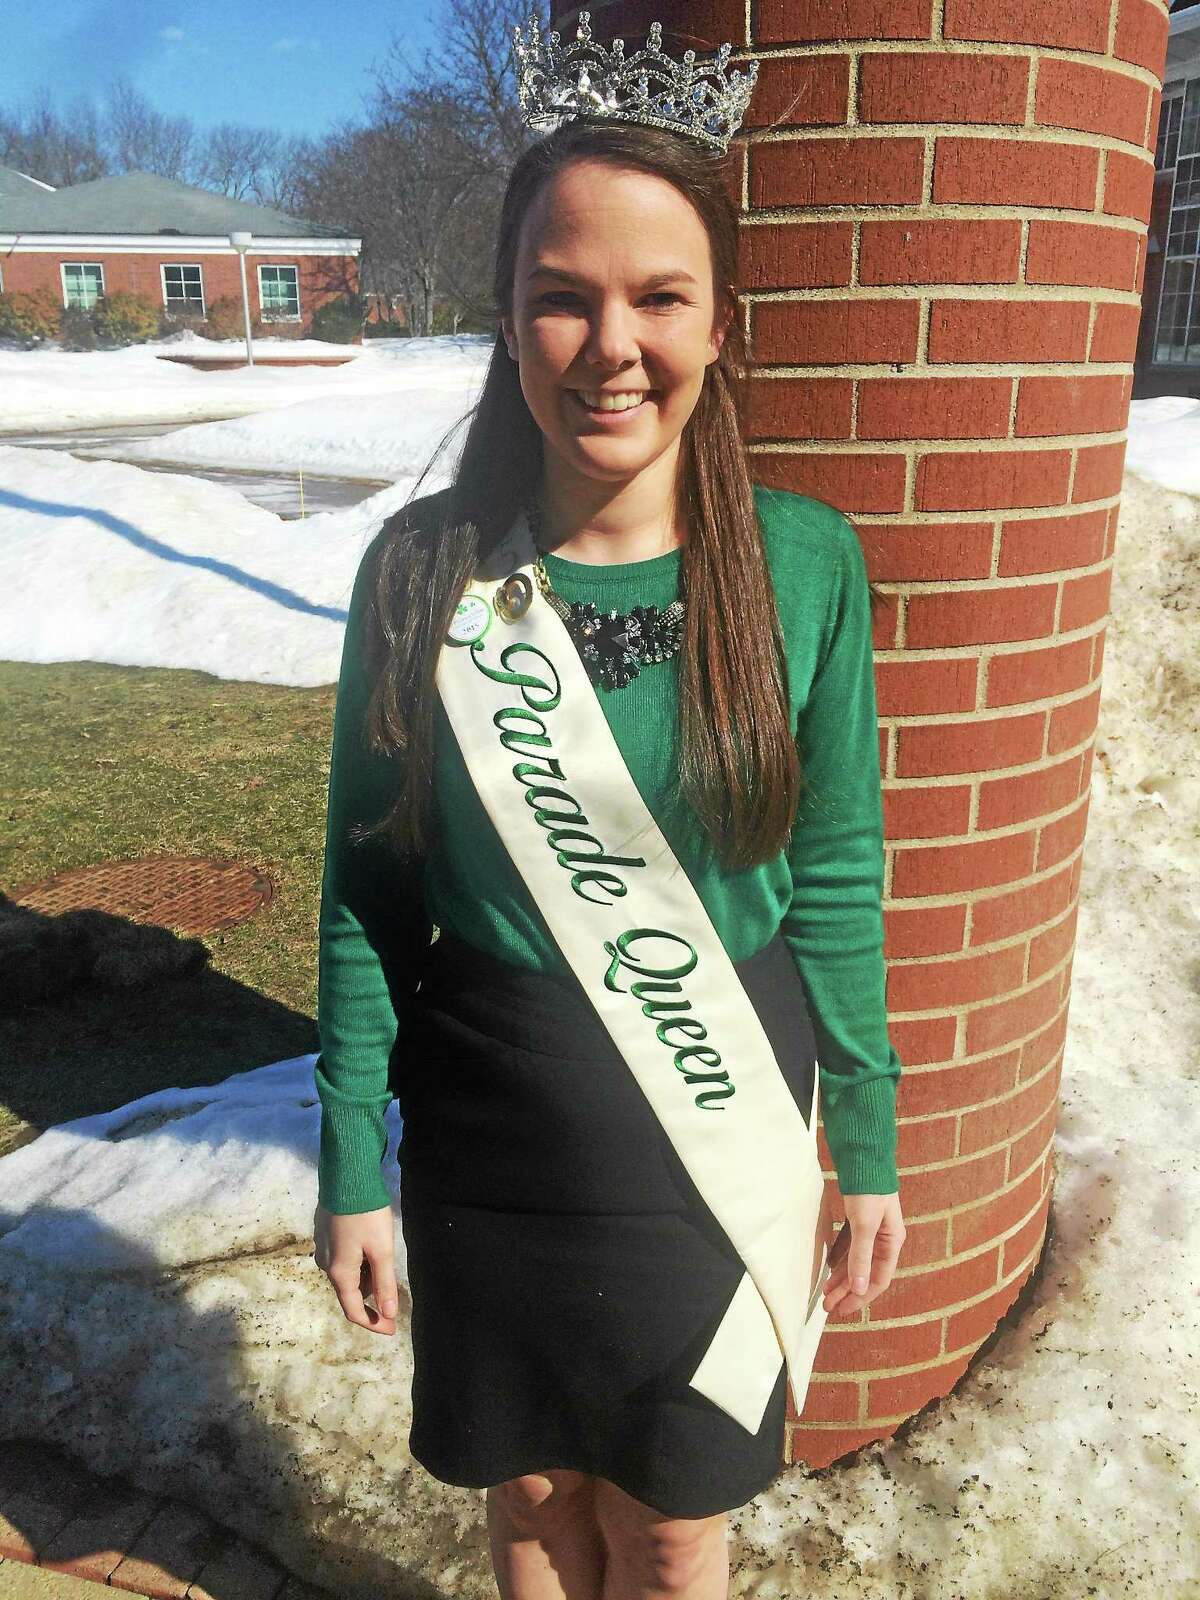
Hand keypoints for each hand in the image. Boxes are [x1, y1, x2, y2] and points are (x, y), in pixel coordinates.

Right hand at [314, 1202, 401, 1336]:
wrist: (346, 1177)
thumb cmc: (367, 1215)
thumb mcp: (382, 1250)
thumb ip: (385, 1284)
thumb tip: (387, 1315)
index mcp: (340, 1273)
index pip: (354, 1311)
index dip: (374, 1323)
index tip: (393, 1329)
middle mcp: (326, 1265)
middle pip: (352, 1291)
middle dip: (373, 1292)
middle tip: (394, 1282)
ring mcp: (322, 1248)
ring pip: (348, 1273)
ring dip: (366, 1273)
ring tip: (383, 1253)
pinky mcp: (324, 1233)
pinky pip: (343, 1257)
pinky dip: (359, 1259)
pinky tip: (370, 1242)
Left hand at [822, 1191, 904, 1316]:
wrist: (862, 1155)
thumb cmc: (868, 1188)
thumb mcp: (864, 1224)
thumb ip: (861, 1257)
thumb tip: (859, 1290)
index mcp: (892, 1241)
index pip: (878, 1280)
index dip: (860, 1297)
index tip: (841, 1310)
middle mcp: (884, 1238)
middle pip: (866, 1273)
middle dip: (847, 1291)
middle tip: (828, 1306)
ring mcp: (871, 1228)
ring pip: (856, 1261)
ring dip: (842, 1277)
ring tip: (826, 1292)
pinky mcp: (858, 1219)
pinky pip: (849, 1246)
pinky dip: (840, 1258)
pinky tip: (829, 1267)